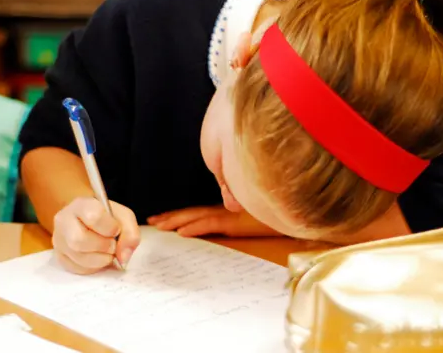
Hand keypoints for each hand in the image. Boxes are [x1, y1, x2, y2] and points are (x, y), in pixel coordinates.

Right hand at [52, 197, 139, 274]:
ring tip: (106, 252)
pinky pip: (76, 268)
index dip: (110, 228)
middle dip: (103, 246)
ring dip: (100, 259)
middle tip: (112, 245)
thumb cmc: (107, 217)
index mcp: (81, 205)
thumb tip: (123, 257)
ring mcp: (59, 240)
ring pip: (78, 257)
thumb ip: (130, 233)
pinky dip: (93, 267)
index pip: (93, 217)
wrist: (90, 221)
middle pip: (80, 240)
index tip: (116, 230)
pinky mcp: (60, 256)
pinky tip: (97, 257)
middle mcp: (64, 220)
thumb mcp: (124, 217)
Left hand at [147, 205, 280, 237]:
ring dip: (175, 221)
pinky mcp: (235, 221)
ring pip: (196, 217)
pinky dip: (195, 227)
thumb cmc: (274, 216)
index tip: (161, 219)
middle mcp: (224, 210)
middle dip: (170, 217)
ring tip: (158, 226)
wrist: (290, 209)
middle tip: (152, 222)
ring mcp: (228, 214)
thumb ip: (238, 222)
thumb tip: (227, 226)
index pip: (197, 213)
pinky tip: (181, 232)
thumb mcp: (252, 220)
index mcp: (225, 211)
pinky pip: (211, 224)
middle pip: (191, 213)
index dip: (178, 215)